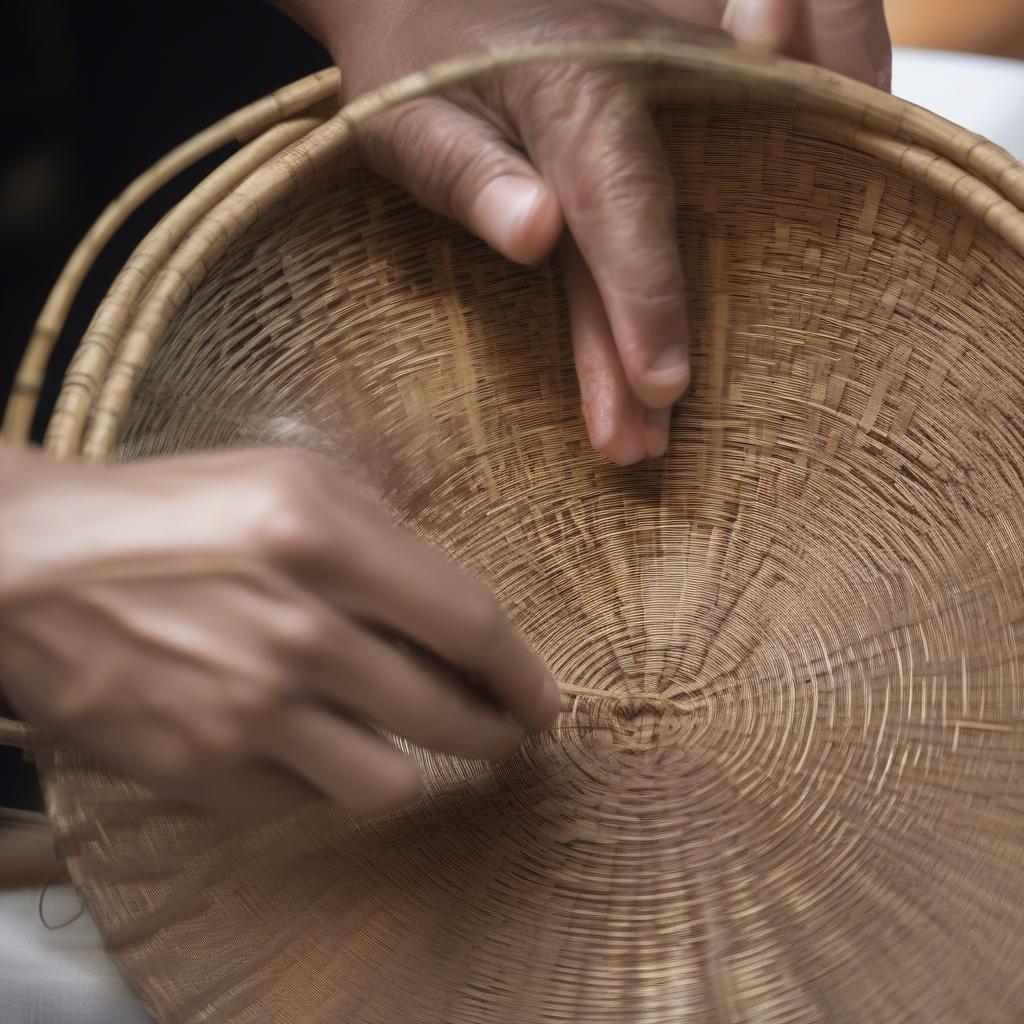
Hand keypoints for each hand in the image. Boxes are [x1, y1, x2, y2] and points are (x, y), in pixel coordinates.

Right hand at [0, 444, 558, 818]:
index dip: (523, 671)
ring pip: (390, 783)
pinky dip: (330, 778)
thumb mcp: (286, 478)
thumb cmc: (166, 511)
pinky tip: (323, 746)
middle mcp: (296, 630)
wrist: (29, 569)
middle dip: (496, 734)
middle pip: (446, 717)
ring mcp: (248, 711)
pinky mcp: (202, 770)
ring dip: (419, 768)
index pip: (470, 623)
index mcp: (323, 537)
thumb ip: (384, 533)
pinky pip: (308, 801)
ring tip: (417, 745)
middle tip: (507, 732)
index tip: (544, 698)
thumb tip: (458, 609)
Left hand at [277, 0, 888, 464]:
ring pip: (667, 235)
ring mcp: (657, 110)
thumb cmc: (409, 62)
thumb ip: (470, 173)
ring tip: (654, 433)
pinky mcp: (653, 134)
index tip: (662, 384)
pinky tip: (680, 350)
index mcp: (573, 85)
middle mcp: (637, 91)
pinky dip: (673, 287)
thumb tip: (537, 232)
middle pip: (658, 236)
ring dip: (664, 333)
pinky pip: (669, 215)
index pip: (623, 203)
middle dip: (652, 345)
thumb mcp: (409, 117)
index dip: (647, 297)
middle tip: (648, 445)